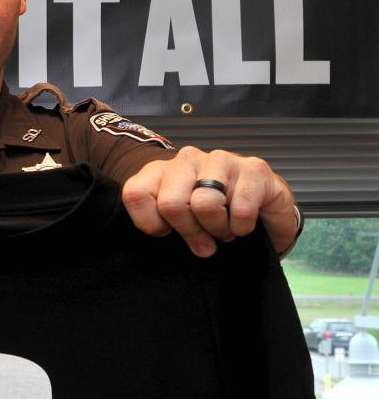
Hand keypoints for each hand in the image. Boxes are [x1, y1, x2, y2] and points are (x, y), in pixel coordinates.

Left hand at [121, 146, 298, 257]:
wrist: (263, 215)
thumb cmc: (213, 219)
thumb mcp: (177, 224)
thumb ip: (159, 225)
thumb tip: (163, 233)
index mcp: (161, 170)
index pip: (136, 194)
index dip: (152, 225)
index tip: (169, 232)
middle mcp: (187, 158)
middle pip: (171, 204)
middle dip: (189, 232)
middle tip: (205, 240)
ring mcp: (221, 159)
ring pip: (205, 204)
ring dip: (218, 229)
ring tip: (225, 228)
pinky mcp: (254, 167)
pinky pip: (241, 210)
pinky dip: (243, 227)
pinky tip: (245, 222)